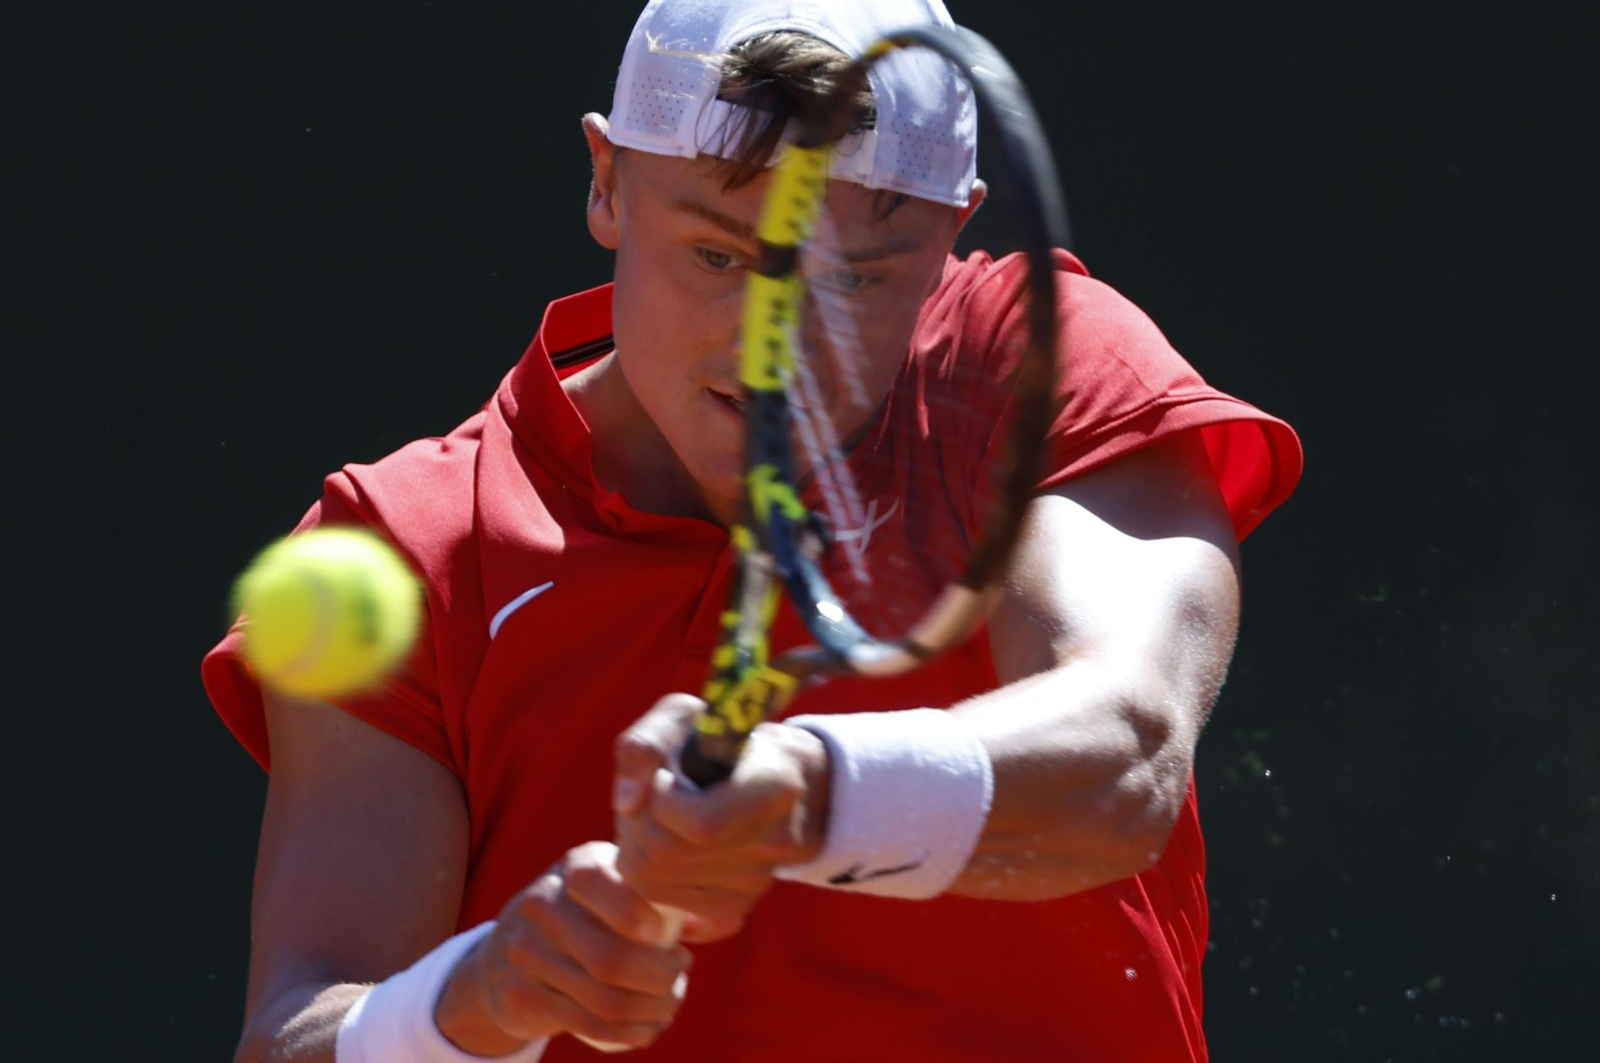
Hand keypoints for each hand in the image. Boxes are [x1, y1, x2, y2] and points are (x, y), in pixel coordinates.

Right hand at [436, 841, 692, 1052]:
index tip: (662, 935)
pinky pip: (588, 1025)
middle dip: (660, 977)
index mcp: (575, 867)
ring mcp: (526, 953)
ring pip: (604, 999)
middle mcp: (543, 904)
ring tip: (671, 1002)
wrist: (507, 953)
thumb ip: (669, 898)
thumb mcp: (618, 887)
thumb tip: (731, 919)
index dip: (636, 915)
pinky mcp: (522, 996)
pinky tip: (650, 1027)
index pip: (598, 885)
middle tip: (681, 975)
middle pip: (609, 958)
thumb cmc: (590, 912)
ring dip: (652, 1010)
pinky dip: (630, 1033)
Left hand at [611, 693, 832, 942]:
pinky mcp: (734, 908)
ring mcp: (756, 882)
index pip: (699, 824)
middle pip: (665, 853)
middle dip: (637, 821)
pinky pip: (660, 901)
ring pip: (652, 882)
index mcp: (775, 787)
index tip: (666, 777)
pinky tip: (665, 845)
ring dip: (635, 846)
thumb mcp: (684, 716)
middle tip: (650, 796)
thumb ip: (646, 744)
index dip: (662, 801)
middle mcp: (775, 842)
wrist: (775, 777)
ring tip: (656, 818)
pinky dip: (646, 873)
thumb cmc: (720, 739)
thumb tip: (628, 803)